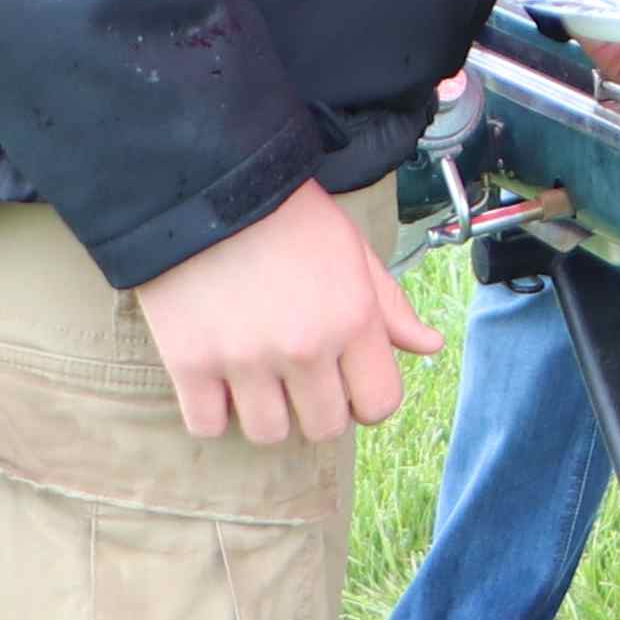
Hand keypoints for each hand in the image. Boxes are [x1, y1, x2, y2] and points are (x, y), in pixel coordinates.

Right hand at [133, 179, 446, 443]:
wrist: (208, 185)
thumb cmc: (289, 216)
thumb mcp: (353, 251)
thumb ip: (390, 307)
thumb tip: (430, 347)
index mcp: (353, 319)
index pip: (379, 404)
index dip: (365, 399)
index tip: (345, 382)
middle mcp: (305, 347)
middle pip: (324, 427)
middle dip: (316, 408)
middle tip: (298, 378)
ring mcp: (245, 359)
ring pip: (267, 434)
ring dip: (264, 413)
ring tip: (256, 378)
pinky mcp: (189, 363)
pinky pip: (207, 426)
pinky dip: (212, 411)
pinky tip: (217, 380)